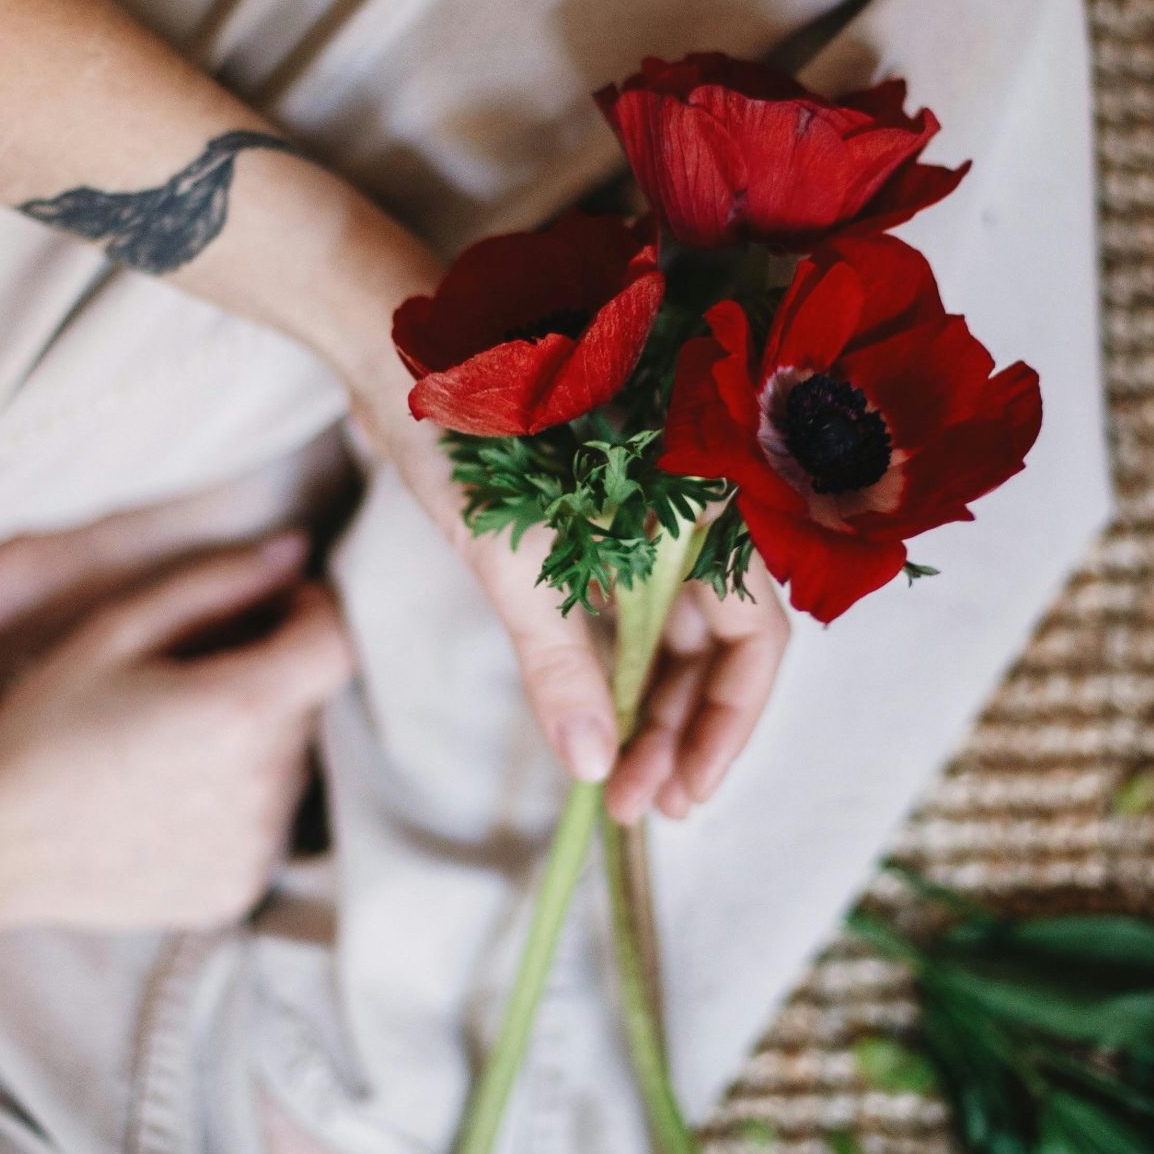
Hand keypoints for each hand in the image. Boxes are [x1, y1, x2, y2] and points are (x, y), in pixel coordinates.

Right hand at [0, 534, 351, 933]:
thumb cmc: (44, 725)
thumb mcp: (119, 630)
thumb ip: (218, 582)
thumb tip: (296, 551)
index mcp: (242, 709)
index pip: (337, 645)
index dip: (312, 612)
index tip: (270, 606)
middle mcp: (267, 784)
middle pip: (309, 703)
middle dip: (269, 674)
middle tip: (190, 676)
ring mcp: (258, 845)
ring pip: (290, 764)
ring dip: (254, 741)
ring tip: (168, 744)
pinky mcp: (240, 888)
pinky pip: (264, 824)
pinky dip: (235, 802)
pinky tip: (166, 797)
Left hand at [346, 366, 790, 826]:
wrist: (399, 345)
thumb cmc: (462, 427)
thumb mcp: (511, 557)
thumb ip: (559, 663)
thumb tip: (594, 766)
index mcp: (701, 502)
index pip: (754, 636)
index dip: (728, 723)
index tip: (684, 794)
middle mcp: (689, 512)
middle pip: (716, 645)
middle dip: (681, 732)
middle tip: (637, 808)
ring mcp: (643, 522)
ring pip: (671, 635)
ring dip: (649, 711)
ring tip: (615, 786)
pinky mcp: (597, 527)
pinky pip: (628, 614)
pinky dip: (615, 671)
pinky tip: (594, 726)